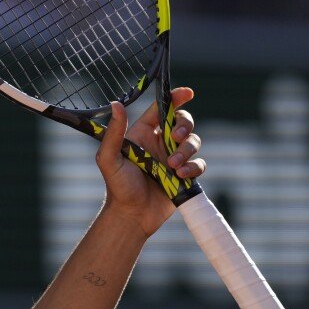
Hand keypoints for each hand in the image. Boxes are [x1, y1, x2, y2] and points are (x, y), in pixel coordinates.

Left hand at [95, 88, 204, 236]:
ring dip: (186, 151)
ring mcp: (174, 158)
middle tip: (176, 137)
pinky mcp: (185, 174)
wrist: (132, 215)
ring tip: (171, 166)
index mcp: (143, 134)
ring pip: (194, 142)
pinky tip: (180, 175)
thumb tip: (116, 104)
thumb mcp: (109, 158)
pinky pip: (199, 164)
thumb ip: (114, 132)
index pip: (162, 108)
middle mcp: (160, 143)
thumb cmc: (118, 186)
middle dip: (185, 125)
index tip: (188, 93)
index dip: (176, 97)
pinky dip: (193, 167)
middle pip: (183, 121)